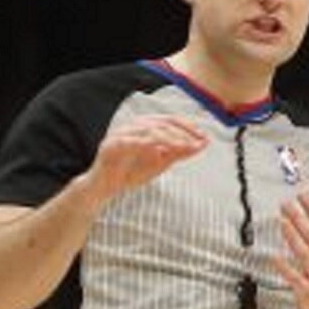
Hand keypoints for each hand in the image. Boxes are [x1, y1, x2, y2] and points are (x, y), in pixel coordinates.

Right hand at [84, 115, 207, 201]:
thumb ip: (179, 152)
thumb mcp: (161, 163)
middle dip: (182, 132)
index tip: (204, 137)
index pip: (169, 120)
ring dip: (169, 137)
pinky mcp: (110, 146)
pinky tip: (160, 150)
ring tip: (184, 147)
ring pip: (147, 129)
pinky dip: (147, 143)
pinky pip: (130, 141)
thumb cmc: (131, 173)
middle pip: (161, 122)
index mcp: (144, 126)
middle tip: (197, 143)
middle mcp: (132, 126)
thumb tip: (203, 144)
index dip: (188, 127)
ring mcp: (120, 134)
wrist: (105, 189)